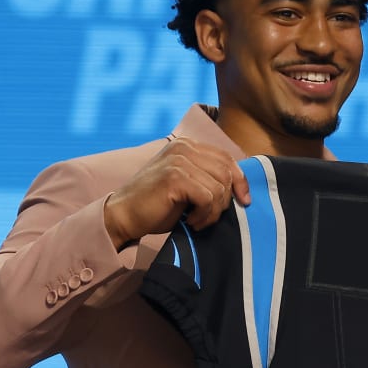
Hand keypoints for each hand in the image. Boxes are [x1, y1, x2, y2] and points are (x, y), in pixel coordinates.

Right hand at [102, 138, 249, 249]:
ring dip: (214, 211)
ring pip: (219, 187)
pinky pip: (208, 198)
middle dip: (225, 200)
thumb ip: (207, 178)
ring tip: (198, 221)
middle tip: (208, 217)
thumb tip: (240, 188)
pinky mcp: (175, 177)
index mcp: (187, 145)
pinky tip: (192, 221)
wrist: (123, 215)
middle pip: (226, 172)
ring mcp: (178, 160)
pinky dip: (205, 215)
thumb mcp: (187, 186)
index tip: (244, 200)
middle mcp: (183, 147)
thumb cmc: (156, 205)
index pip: (226, 158)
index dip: (240, 180)